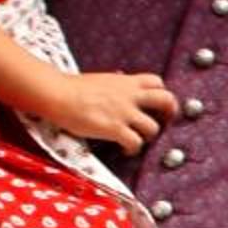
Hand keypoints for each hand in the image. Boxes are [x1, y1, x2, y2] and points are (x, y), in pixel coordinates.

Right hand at [40, 70, 177, 152]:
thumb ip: (116, 82)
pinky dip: (133, 150)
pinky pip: (136, 143)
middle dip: (170, 113)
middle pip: (166, 100)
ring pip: (153, 128)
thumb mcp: (101, 79)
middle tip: (162, 123)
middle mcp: (129, 96)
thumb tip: (122, 77)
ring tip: (137, 140)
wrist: (57, 94)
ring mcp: (124, 112)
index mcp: (126, 82)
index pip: (157, 82)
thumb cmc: (73, 88)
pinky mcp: (115, 129)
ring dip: (148, 137)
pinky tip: (125, 150)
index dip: (162, 94)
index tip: (158, 106)